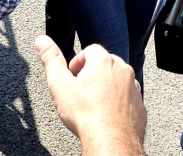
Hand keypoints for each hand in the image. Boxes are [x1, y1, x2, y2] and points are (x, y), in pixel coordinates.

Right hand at [36, 36, 145, 152]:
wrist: (110, 141)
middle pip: (106, 63)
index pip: (90, 50)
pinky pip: (128, 98)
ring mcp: (134, 89)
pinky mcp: (140, 107)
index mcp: (103, 62)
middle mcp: (123, 71)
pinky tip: (106, 113)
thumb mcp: (59, 84)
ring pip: (119, 81)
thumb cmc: (86, 114)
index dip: (78, 61)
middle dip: (93, 73)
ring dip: (107, 87)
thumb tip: (42, 41)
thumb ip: (51, 59)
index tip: (72, 74)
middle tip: (81, 89)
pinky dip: (118, 102)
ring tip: (93, 103)